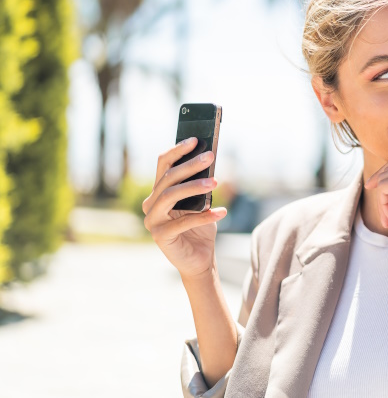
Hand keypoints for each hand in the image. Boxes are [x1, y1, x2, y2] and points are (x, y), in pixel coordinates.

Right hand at [142, 137, 226, 278]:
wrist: (200, 260)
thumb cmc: (201, 228)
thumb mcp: (202, 203)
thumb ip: (201, 185)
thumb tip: (209, 162)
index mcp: (159, 192)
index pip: (163, 165)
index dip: (178, 150)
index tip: (195, 139)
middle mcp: (151, 205)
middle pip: (167, 178)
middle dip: (190, 165)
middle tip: (210, 156)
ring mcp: (152, 221)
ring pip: (170, 195)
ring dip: (194, 187)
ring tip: (215, 182)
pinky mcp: (160, 236)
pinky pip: (183, 222)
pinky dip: (204, 216)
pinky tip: (222, 212)